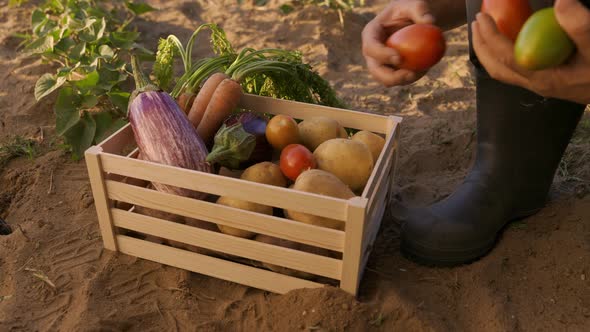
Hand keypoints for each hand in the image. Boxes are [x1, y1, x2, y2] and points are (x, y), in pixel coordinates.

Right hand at [361, 0, 435, 86]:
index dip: (381, 55)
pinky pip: (400, 80)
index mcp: (371, 34)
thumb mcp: (415, 4)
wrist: (413, 20)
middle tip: (410, 74)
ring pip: (387, 80)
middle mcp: (372, 52)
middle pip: (375, 70)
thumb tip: (430, 22)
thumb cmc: (411, 10)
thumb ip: (421, 10)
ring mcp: (381, 63)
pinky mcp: (392, 71)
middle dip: (390, 77)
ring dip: (404, 80)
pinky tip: (425, 69)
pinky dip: (412, 78)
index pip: (371, 47)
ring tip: (422, 70)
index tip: (399, 58)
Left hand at [471, 0, 589, 104]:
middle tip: (477, 21)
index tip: (483, 17)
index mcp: (543, 78)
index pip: (505, 58)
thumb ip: (580, 26)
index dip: (490, 37)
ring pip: (504, 72)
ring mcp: (541, 85)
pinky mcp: (547, 81)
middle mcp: (537, 85)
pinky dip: (504, 54)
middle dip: (482, 45)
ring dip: (490, 52)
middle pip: (496, 69)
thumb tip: (561, 2)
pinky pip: (516, 69)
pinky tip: (509, 41)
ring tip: (485, 31)